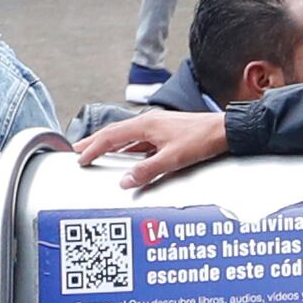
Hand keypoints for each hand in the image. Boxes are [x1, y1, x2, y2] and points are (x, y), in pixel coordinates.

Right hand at [73, 108, 232, 186]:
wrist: (225, 130)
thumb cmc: (202, 139)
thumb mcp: (173, 158)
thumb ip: (147, 170)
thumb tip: (125, 180)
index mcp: (146, 125)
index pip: (111, 137)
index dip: (93, 148)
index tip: (79, 157)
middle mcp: (148, 122)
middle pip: (114, 133)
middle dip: (94, 142)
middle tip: (76, 150)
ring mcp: (157, 126)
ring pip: (126, 136)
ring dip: (109, 144)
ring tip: (96, 152)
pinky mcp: (165, 132)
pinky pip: (139, 139)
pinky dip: (127, 147)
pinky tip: (127, 155)